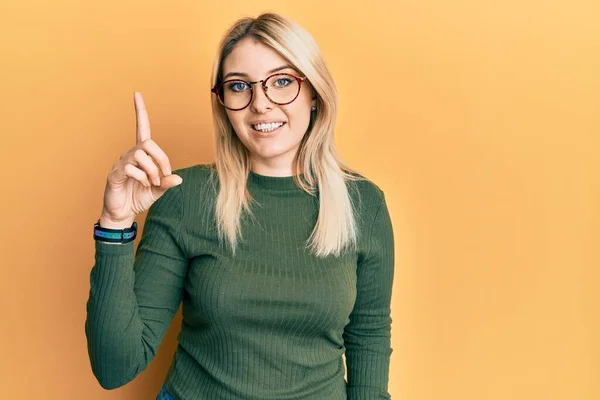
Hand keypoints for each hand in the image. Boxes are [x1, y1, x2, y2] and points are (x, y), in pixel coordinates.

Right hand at [99, 92, 182, 227]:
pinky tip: (142, 185)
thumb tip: (179, 178)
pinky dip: (142, 177)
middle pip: (148, 143)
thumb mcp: (158, 190)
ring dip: (152, 171)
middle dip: (161, 160)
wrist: (123, 213)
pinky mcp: (115, 174)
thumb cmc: (138, 197)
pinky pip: (131, 168)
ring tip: (151, 183)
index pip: (142, 128)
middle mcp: (130, 154)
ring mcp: (121, 163)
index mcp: (142, 154)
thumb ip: (167, 182)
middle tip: (163, 176)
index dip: (140, 112)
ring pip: (141, 155)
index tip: (137, 94)